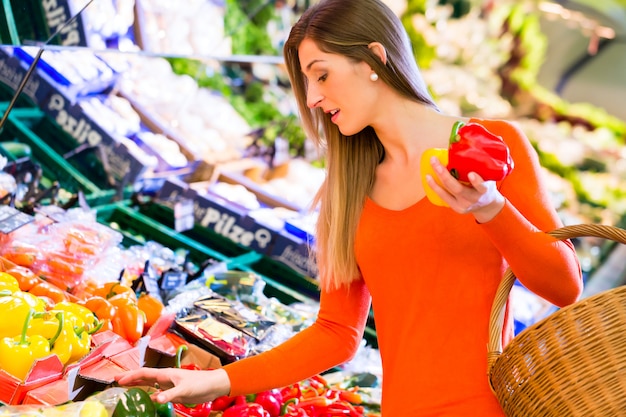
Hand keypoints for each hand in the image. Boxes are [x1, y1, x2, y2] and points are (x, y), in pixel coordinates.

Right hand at [114, 367, 230, 403]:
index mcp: (166, 374)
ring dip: (137, 384)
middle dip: (130, 377)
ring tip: (124, 386)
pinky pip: (156, 391)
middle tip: (115, 379)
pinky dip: (148, 393)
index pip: (144, 373)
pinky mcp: (173, 391)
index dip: (131, 376)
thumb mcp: (184, 390)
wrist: (213, 385)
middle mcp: (165, 378)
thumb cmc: (201, 383)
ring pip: (149, 383)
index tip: (118, 380)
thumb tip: (155, 399)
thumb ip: (170, 394)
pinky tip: (144, 397)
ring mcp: (168, 384)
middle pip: (144, 376)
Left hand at [426, 156, 504, 222]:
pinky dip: (435, 187)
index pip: (482, 187)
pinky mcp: (456, 207)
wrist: (487, 206)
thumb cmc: (488, 185)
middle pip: (458, 188)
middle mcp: (473, 198)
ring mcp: (464, 204)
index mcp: (485, 190)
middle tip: (435, 161)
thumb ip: (492, 158)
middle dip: (444, 175)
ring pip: (448, 192)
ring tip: (430, 166)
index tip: (471, 174)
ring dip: (436, 180)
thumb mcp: (493, 175)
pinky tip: (428, 178)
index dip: (476, 181)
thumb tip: (498, 137)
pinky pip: (443, 197)